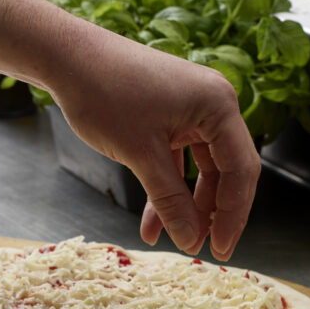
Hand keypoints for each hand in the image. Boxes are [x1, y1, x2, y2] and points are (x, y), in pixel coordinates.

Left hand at [45, 28, 260, 260]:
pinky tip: (152, 223)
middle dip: (213, 213)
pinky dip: (167, 188)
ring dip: (187, 205)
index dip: (233, 215)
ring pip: (201, 169)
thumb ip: (170, 200)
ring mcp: (191, 110)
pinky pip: (178, 159)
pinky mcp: (170, 116)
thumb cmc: (105, 94)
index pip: (241, 170)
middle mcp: (213, 105)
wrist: (68, 59)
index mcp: (218, 106)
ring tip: (174, 239)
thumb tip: (191, 240)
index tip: (221, 250)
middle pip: (227, 171)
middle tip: (205, 250)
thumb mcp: (141, 155)